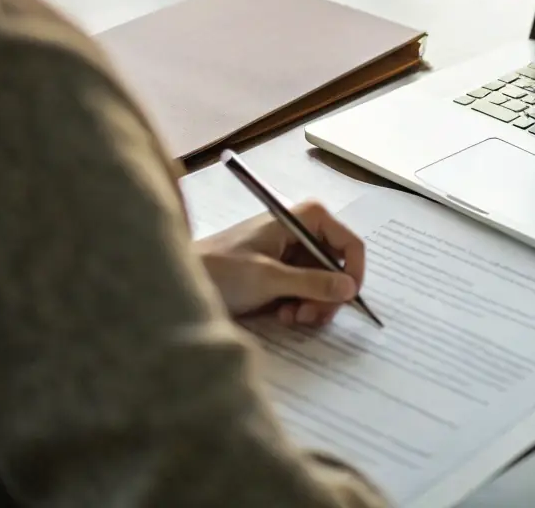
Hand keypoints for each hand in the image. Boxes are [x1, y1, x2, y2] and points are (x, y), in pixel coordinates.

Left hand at [196, 201, 365, 327]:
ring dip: (313, 304)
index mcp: (304, 218)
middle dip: (328, 294)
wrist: (181, 282)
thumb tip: (349, 289)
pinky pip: (306, 291)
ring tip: (291, 317)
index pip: (349, 242)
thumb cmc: (222, 271)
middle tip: (310, 316)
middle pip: (338, 266)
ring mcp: (291, 253)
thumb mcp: (270, 278)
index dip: (354, 271)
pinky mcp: (280, 273)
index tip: (347, 299)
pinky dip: (300, 306)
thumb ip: (313, 283)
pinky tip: (281, 314)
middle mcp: (302, 232)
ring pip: (324, 282)